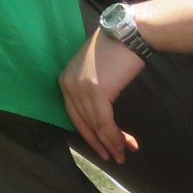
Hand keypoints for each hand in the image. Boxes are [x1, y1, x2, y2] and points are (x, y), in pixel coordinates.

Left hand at [58, 30, 144, 163]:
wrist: (127, 34)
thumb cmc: (115, 50)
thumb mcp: (92, 70)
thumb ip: (89, 89)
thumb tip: (99, 116)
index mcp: (64, 80)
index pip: (74, 115)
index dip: (89, 135)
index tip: (102, 148)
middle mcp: (68, 85)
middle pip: (85, 123)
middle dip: (101, 143)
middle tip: (115, 158)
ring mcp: (81, 89)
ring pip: (96, 126)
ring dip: (112, 144)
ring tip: (123, 155)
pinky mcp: (97, 92)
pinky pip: (105, 123)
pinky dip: (115, 137)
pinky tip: (124, 145)